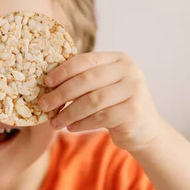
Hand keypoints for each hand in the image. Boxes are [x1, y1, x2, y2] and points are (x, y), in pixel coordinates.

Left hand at [39, 52, 163, 152]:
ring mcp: (134, 90)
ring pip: (92, 101)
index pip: (85, 60)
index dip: (63, 71)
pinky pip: (100, 118)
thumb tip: (47, 82)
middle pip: (86, 80)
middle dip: (61, 93)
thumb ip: (84, 79)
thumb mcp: (103, 86)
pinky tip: (71, 128)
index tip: (46, 83)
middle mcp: (129, 71)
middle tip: (44, 105)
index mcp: (119, 59)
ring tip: (55, 122)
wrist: (145, 130)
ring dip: (68, 113)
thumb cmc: (115, 105)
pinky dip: (81, 124)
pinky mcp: (133, 111)